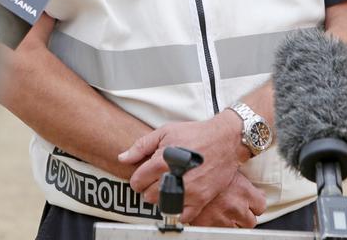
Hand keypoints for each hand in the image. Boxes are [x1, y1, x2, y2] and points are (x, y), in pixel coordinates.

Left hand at [119, 112, 245, 222]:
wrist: (224, 140)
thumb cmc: (195, 133)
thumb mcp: (165, 132)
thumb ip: (141, 146)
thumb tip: (122, 158)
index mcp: (161, 161)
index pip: (137, 181)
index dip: (137, 179)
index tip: (143, 176)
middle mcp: (174, 178)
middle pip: (148, 196)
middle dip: (148, 188)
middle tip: (156, 180)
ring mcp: (188, 191)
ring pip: (163, 206)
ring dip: (162, 198)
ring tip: (168, 186)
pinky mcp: (201, 199)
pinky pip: (183, 215)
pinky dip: (178, 210)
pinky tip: (179, 198)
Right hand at [191, 170, 266, 227]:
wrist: (180, 177)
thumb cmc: (203, 170)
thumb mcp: (226, 170)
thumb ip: (243, 183)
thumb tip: (258, 191)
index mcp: (243, 190)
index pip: (260, 205)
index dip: (253, 204)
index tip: (248, 202)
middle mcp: (236, 205)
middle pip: (251, 220)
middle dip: (243, 215)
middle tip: (233, 207)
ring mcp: (224, 218)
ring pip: (238, 228)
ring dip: (231, 222)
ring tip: (221, 211)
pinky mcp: (212, 227)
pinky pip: (223, 232)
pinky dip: (219, 226)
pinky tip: (213, 215)